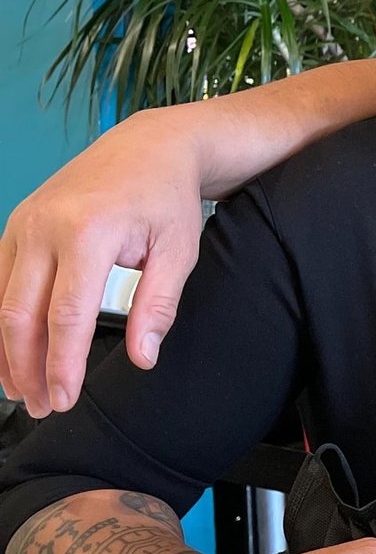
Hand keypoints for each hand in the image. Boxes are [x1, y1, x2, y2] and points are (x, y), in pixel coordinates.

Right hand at [0, 111, 203, 417]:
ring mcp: (24, 222)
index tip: (65, 401)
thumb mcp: (179, 251)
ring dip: (8, 352)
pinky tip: (13, 354)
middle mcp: (45, 225)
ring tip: (25, 393)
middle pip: (21, 313)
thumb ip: (158, 306)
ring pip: (2, 302)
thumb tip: (141, 359)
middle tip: (43, 407)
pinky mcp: (16, 225)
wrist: (148, 145)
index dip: (62, 364)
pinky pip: (1, 282)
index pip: (67, 314)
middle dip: (28, 368)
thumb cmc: (167, 199)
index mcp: (88, 231)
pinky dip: (4, 322)